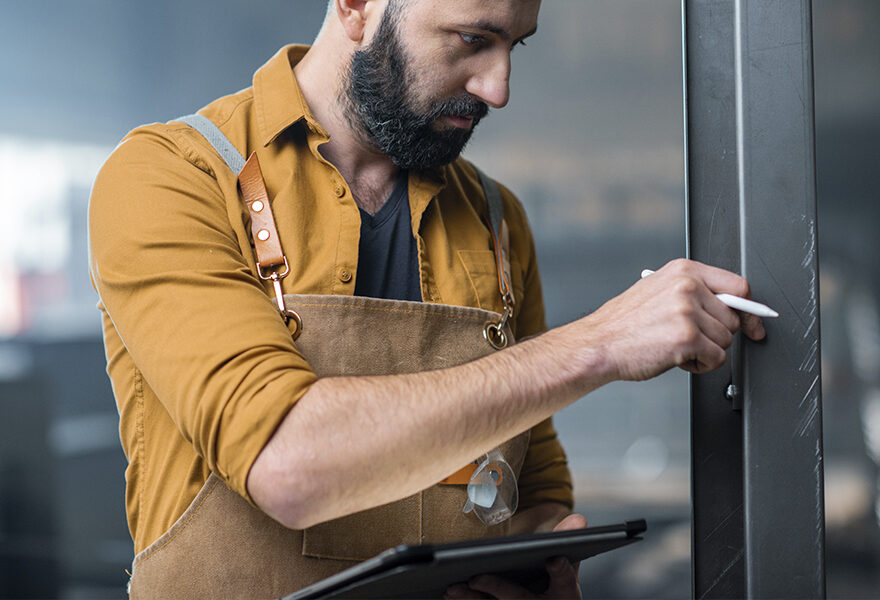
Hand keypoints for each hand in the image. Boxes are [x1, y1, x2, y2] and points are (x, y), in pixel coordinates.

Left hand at [444, 514, 585, 599]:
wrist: (545, 596)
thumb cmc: (550, 572)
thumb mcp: (561, 555)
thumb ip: (563, 538)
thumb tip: (579, 519)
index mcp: (565, 592)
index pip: (566, 582)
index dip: (561, 571)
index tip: (555, 558)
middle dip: (499, 589)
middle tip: (477, 577)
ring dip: (474, 599)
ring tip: (454, 586)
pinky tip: (448, 590)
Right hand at [579, 259, 765, 380]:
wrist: (599, 344)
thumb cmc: (625, 323)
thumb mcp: (658, 291)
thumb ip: (694, 293)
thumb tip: (733, 306)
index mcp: (684, 270)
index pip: (738, 286)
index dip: (748, 309)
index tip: (753, 323)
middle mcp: (688, 286)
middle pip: (733, 318)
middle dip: (716, 335)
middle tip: (688, 338)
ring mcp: (688, 311)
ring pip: (726, 340)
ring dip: (706, 351)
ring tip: (677, 347)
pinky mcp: (687, 338)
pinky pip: (716, 358)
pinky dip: (701, 365)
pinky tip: (678, 359)